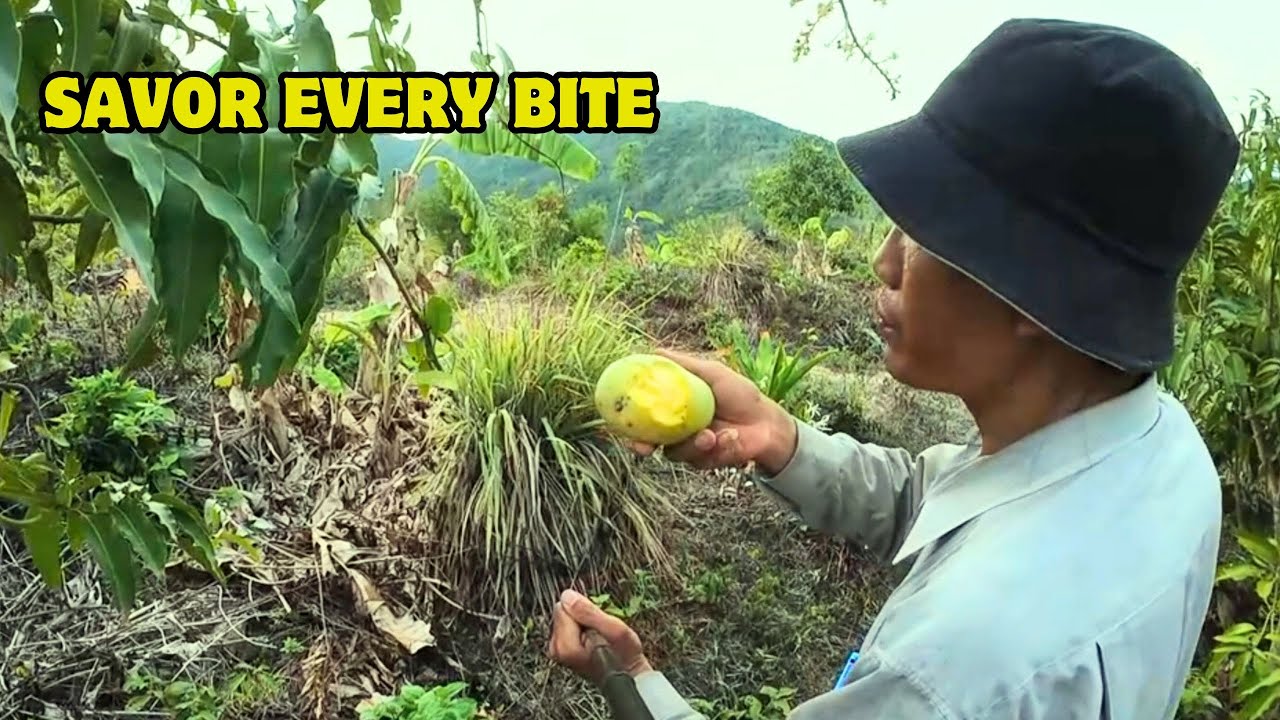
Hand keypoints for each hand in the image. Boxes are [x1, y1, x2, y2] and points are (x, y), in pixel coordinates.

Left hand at [547, 589, 651, 684]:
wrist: (626, 675)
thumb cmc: (624, 656)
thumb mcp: (615, 630)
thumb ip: (590, 613)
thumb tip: (567, 596)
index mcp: (565, 647)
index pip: (564, 606)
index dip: (584, 610)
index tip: (597, 624)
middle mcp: (556, 650)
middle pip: (562, 610)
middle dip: (581, 615)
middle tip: (599, 629)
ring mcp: (557, 650)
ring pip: (564, 615)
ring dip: (582, 620)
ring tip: (597, 634)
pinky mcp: (560, 647)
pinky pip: (567, 622)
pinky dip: (580, 625)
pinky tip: (592, 636)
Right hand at [628, 349, 797, 474]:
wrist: (767, 421)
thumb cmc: (740, 393)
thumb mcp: (712, 373)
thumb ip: (684, 365)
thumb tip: (655, 351)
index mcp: (675, 407)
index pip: (644, 415)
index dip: (629, 421)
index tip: (620, 422)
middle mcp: (678, 429)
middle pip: (649, 442)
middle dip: (643, 447)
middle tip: (646, 448)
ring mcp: (691, 447)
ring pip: (675, 454)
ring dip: (693, 446)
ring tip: (712, 436)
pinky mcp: (706, 462)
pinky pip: (699, 461)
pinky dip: (716, 449)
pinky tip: (732, 437)